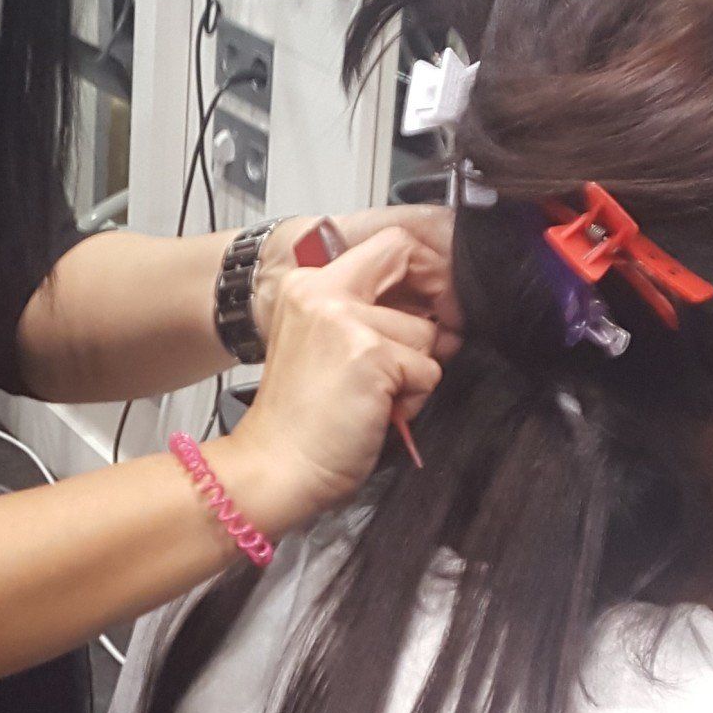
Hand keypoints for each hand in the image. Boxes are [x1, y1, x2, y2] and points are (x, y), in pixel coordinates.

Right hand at [215, 227, 448, 535]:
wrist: (276, 467)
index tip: (421, 309)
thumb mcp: (324, 344)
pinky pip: (428, 371)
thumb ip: (366, 316)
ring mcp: (346, 319)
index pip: (389, 245)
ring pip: (427, 332)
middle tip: (396, 363)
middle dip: (419, 319)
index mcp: (307, 284)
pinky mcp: (371, 354)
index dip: (417, 274)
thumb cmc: (302, 420)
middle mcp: (322, 290)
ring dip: (413, 372)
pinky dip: (413, 400)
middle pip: (410, 270)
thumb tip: (436, 313)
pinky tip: (376, 412)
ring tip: (372, 398)